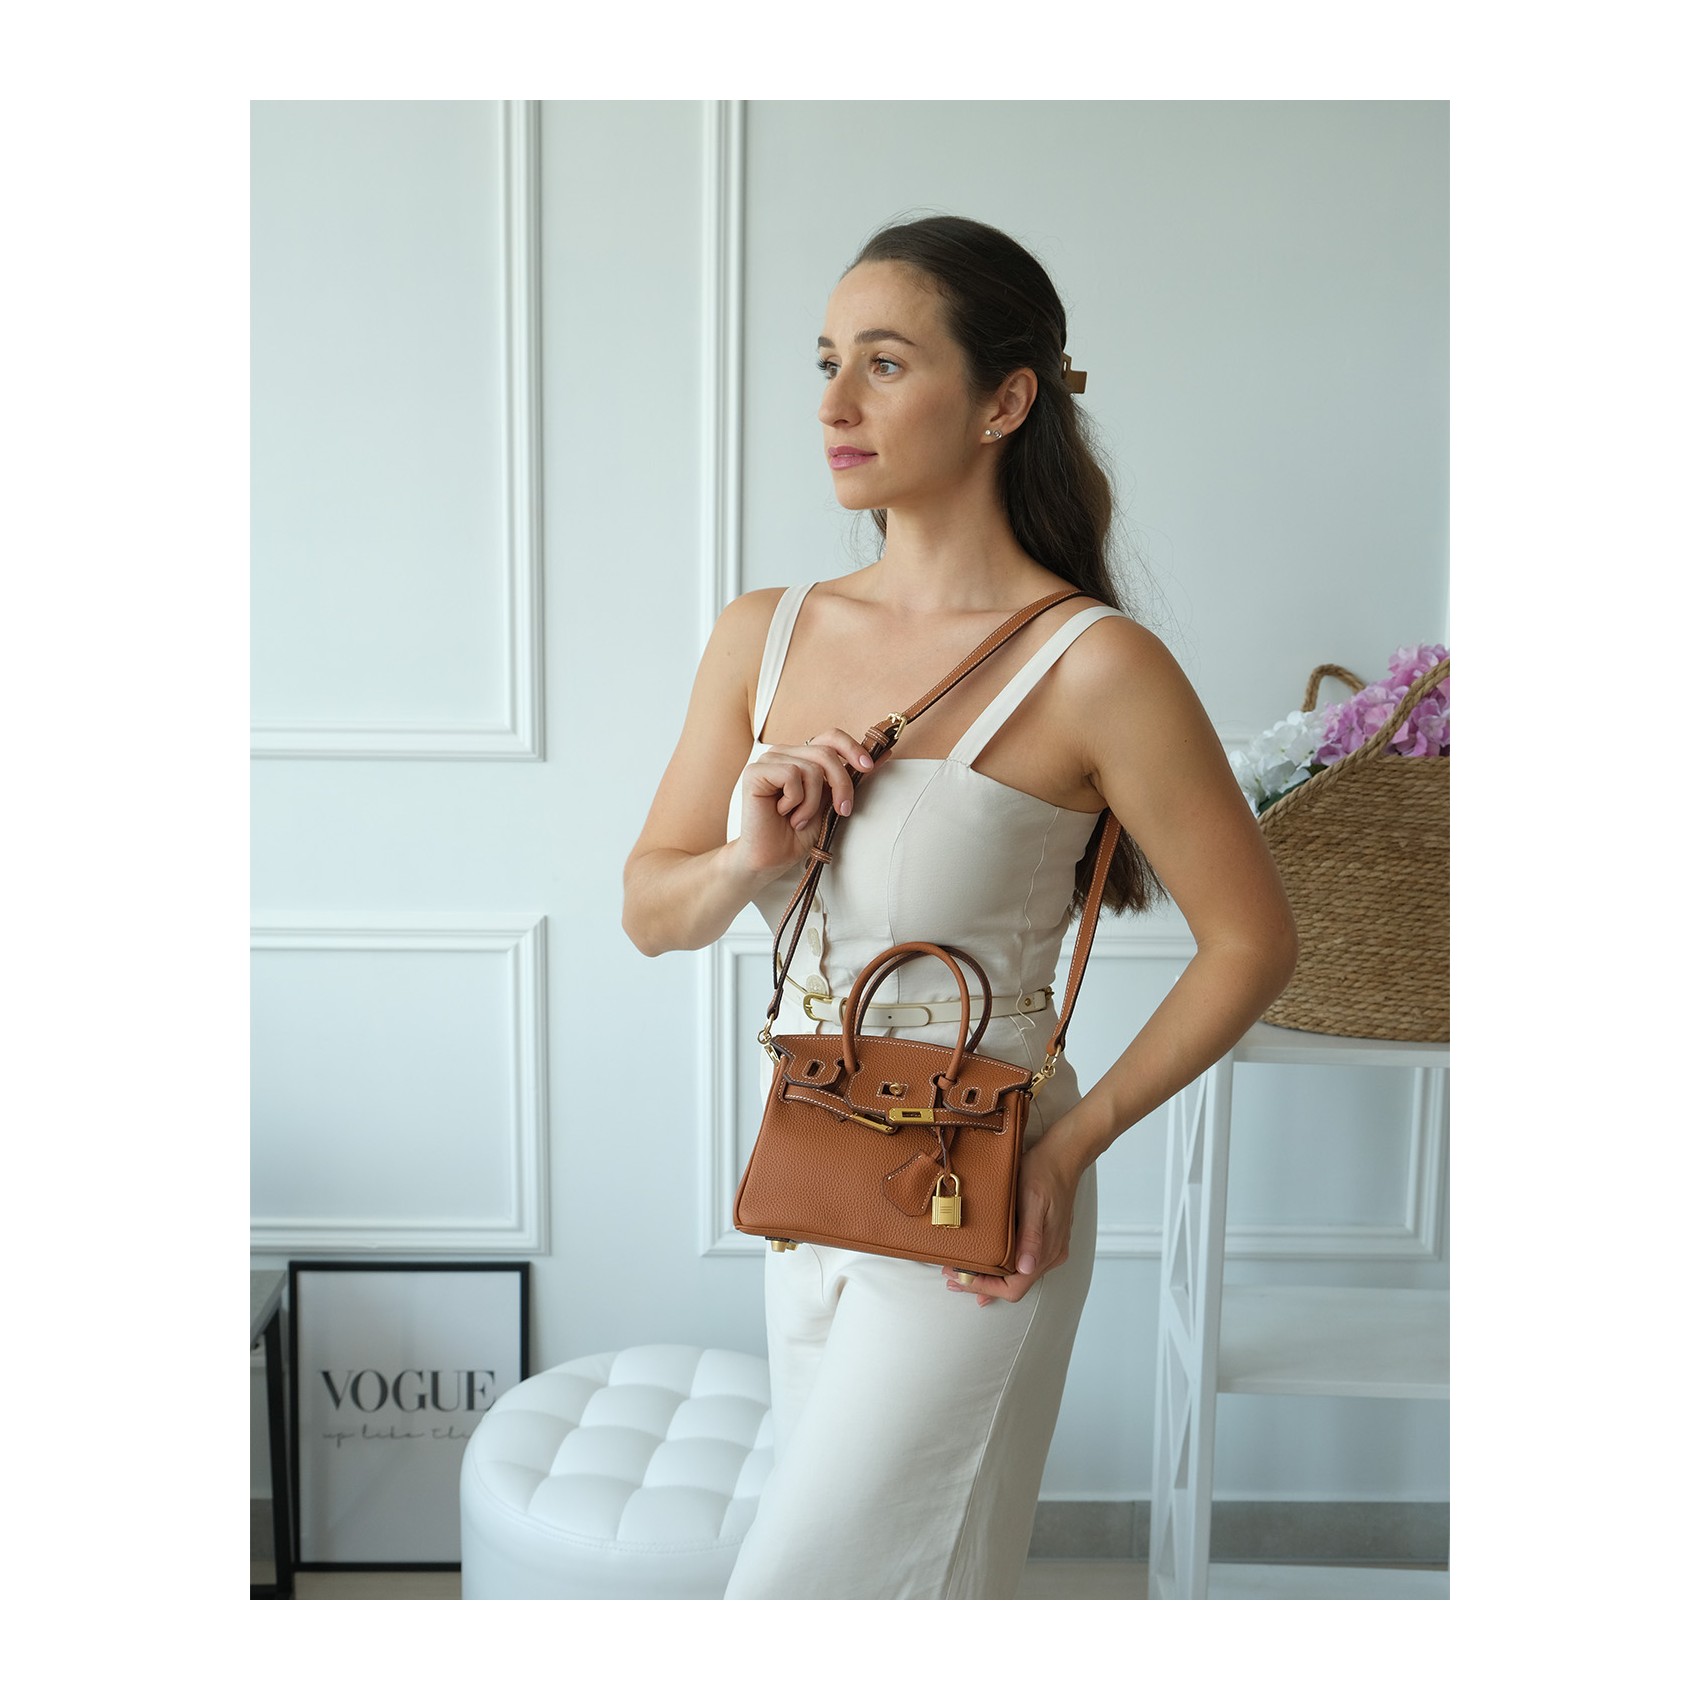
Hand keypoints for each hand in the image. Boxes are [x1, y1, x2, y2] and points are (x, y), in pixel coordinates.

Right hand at [735, 731, 873, 875]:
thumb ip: (851, 778)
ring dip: (812, 802)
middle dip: (841, 784)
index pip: (831, 737)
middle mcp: (785, 754)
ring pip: (811, 767)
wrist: (771, 859)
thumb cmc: (798, 834)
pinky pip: (791, 775)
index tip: (868, 768)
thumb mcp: (833, 803)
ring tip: (799, 819)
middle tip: (841, 810)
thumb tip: (883, 756)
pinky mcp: (755, 771)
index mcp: (802, 757)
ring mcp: (769, 760)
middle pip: (826, 753)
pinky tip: (782, 813)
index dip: (852, 748)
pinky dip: (795, 801)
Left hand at [944, 1138, 1081, 1305]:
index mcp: (1047, 1250)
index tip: (961, 1278)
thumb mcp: (1034, 1201)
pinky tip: (987, 1264)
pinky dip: (1001, 1268)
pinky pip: (1020, 1262)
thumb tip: (1027, 1267)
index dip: (986, 1288)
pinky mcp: (1044, 1239)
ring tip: (962, 1272)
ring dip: (989, 1278)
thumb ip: (1031, 1237)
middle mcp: (1050, 1255)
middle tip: (952, 1278)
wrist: (1062, 1156)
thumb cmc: (1045, 1173)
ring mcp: (1048, 1248)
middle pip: (1014, 1286)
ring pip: (1017, 1277)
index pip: (1015, 1287)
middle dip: (982, 1285)